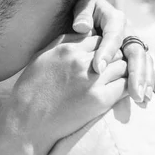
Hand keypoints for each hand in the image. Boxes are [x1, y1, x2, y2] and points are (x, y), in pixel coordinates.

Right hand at [0, 34, 128, 154]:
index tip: (103, 55)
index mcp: (66, 49)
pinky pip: (124, 86)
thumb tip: (79, 34)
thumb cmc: (31, 90)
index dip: (103, 46)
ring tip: (120, 79)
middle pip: (113, 49)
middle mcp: (81, 61)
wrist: (28, 121)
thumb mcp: (41, 58)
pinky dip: (126, 86)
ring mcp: (92, 80)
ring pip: (123, 66)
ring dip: (124, 71)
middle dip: (116, 57)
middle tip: (116, 67)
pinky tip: (122, 91)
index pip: (98, 38)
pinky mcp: (100, 100)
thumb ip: (61, 44)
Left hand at [72, 0, 154, 101]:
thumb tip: (82, 26)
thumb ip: (82, 14)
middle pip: (135, 52)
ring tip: (142, 98)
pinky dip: (151, 82)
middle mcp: (128, 32)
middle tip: (134, 92)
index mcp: (115, 19)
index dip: (107, 52)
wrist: (89, 14)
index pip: (113, 37)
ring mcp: (132, 44)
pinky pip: (145, 68)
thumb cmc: (84, 11)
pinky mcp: (133, 56)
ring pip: (144, 62)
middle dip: (136, 73)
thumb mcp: (82, 6)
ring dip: (146, 81)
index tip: (97, 69)